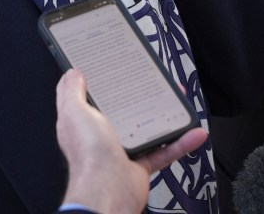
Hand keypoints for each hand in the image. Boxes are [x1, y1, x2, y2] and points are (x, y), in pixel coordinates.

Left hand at [56, 69, 207, 213]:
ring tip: (178, 102)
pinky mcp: (141, 164)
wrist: (108, 194)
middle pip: (125, 108)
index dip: (104, 82)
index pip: (93, 96)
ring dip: (166, 115)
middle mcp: (103, 134)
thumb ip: (71, 91)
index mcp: (85, 121)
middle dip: (142, 95)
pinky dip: (181, 142)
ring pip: (148, 126)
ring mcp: (123, 148)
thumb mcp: (74, 112)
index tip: (118, 69)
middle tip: (156, 83)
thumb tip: (72, 74)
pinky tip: (192, 132)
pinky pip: (165, 150)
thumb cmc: (88, 156)